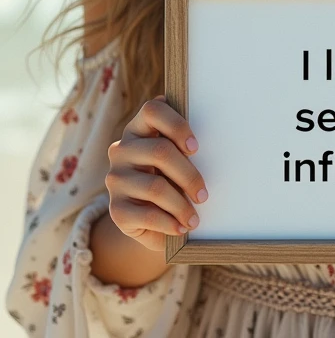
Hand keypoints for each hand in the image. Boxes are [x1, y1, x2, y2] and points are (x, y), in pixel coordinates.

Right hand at [105, 95, 208, 251]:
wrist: (151, 220)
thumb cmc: (172, 180)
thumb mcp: (178, 161)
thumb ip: (185, 147)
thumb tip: (215, 143)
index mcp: (138, 129)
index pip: (152, 110)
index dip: (176, 125)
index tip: (196, 147)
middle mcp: (122, 150)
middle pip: (160, 151)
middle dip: (189, 175)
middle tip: (204, 195)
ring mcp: (116, 179)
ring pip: (155, 186)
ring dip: (181, 205)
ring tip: (195, 219)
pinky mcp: (115, 209)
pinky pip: (147, 214)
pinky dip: (169, 223)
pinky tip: (180, 228)